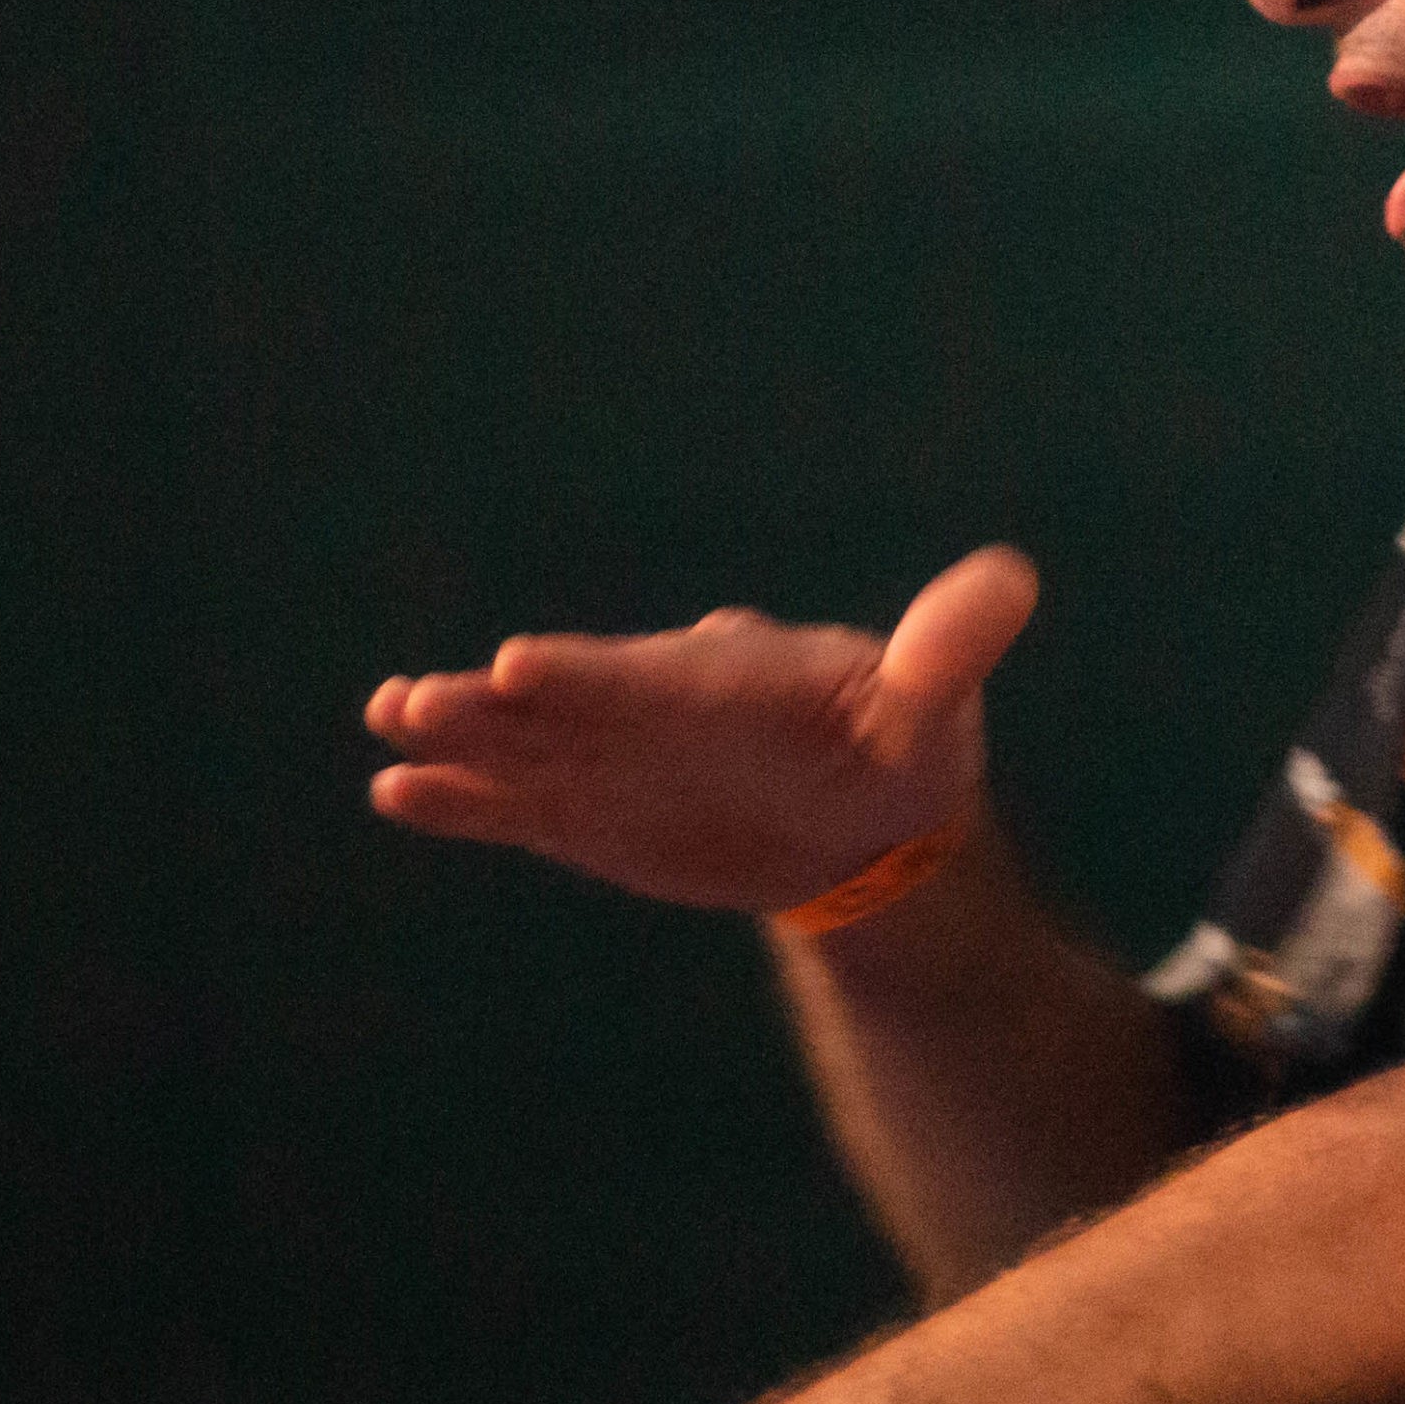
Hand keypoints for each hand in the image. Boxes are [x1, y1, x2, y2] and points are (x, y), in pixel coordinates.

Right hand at [364, 545, 1037, 912]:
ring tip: (389, 728)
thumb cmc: (896, 746)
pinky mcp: (592, 815)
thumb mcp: (933, 700)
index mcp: (721, 678)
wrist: (863, 825)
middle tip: (417, 698)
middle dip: (493, 706)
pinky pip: (519, 809)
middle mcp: (648, 708)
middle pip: (564, 707)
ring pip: (525, 748)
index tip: (524, 666)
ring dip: (460, 742)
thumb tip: (1015, 578)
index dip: (589, 675)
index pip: (647, 677)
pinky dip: (464, 803)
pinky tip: (396, 794)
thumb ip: (950, 645)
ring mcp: (612, 760)